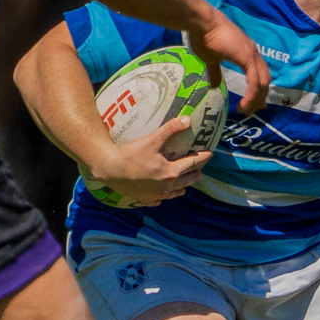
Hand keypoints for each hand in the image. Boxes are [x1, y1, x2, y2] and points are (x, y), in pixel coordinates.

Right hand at [85, 117, 211, 205]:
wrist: (110, 170)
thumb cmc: (131, 155)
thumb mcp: (152, 140)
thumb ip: (170, 129)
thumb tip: (188, 119)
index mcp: (171, 172)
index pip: (191, 164)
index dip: (202, 158)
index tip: (209, 154)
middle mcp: (166, 186)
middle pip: (186, 181)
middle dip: (194, 175)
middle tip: (199, 171)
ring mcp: (156, 195)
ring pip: (174, 193)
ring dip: (181, 188)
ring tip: (184, 185)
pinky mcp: (145, 199)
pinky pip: (158, 200)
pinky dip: (163, 197)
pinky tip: (161, 196)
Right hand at [188, 9, 269, 113]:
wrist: (201, 23)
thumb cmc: (203, 37)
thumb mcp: (210, 60)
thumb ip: (215, 73)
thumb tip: (214, 86)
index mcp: (246, 52)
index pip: (259, 74)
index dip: (259, 90)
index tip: (255, 104)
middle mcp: (253, 53)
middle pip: (264, 80)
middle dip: (260, 98)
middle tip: (251, 111)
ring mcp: (252, 55)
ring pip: (262, 83)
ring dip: (256, 99)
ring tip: (246, 110)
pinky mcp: (247, 58)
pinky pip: (255, 82)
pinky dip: (252, 95)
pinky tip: (244, 104)